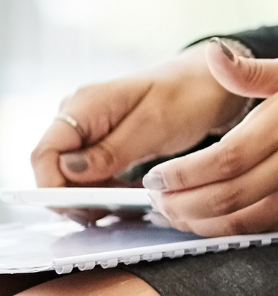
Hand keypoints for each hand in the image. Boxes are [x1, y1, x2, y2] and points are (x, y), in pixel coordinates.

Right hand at [32, 44, 254, 204]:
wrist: (214, 83)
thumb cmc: (190, 95)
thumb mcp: (155, 126)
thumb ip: (111, 150)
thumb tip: (68, 171)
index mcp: (84, 104)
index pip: (45, 153)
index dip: (54, 187)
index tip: (84, 208)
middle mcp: (79, 115)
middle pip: (54, 169)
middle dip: (76, 196)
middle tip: (110, 213)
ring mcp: (90, 128)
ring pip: (71, 175)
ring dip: (93, 195)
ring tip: (126, 206)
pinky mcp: (104, 141)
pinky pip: (91, 172)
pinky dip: (106, 188)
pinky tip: (130, 194)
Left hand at [140, 45, 277, 235]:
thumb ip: (252, 72)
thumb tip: (214, 57)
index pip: (220, 160)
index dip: (181, 175)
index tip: (156, 176)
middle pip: (222, 197)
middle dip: (179, 204)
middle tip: (156, 199)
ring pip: (239, 222)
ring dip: (197, 223)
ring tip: (175, 214)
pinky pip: (263, 231)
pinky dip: (229, 231)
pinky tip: (212, 221)